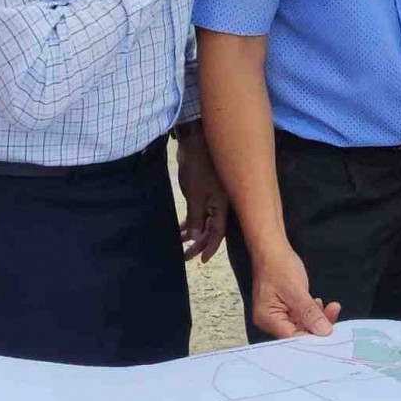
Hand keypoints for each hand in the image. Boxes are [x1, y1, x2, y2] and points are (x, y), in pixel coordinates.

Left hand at [176, 129, 228, 262]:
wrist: (195, 140)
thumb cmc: (198, 166)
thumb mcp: (195, 195)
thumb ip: (197, 217)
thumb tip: (196, 238)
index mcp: (222, 205)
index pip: (217, 233)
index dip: (209, 247)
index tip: (201, 260)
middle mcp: (220, 204)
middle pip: (211, 229)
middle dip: (198, 243)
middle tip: (184, 256)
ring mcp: (212, 197)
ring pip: (204, 220)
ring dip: (192, 232)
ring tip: (178, 242)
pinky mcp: (203, 190)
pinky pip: (198, 210)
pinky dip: (191, 219)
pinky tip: (180, 227)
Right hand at [249, 247, 340, 338]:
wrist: (272, 249)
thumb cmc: (277, 266)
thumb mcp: (295, 290)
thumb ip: (309, 313)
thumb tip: (324, 332)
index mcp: (268, 319)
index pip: (292, 339)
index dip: (312, 339)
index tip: (332, 335)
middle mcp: (272, 321)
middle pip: (299, 334)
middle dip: (319, 327)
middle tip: (334, 315)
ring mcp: (280, 315)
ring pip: (304, 326)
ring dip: (319, 318)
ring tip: (332, 307)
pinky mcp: (287, 309)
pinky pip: (303, 317)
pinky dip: (314, 312)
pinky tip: (320, 304)